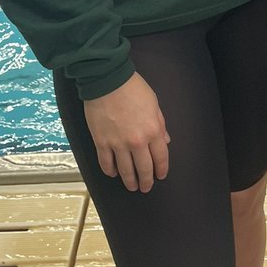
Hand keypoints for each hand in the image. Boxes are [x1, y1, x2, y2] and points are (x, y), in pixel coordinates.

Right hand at [83, 72, 170, 192]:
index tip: (160, 175)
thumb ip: (160, 124)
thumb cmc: (132, 87)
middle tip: (145, 187)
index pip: (160, 158)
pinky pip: (106, 164)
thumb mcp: (153, 103)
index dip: (161, 170)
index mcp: (153, 130)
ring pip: (126, 171)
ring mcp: (118, 144)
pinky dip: (111, 172)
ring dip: (130, 181)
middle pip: (144, 169)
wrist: (107, 80)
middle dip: (146, 181)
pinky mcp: (101, 143)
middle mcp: (137, 141)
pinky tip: (114, 173)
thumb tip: (164, 140)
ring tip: (132, 186)